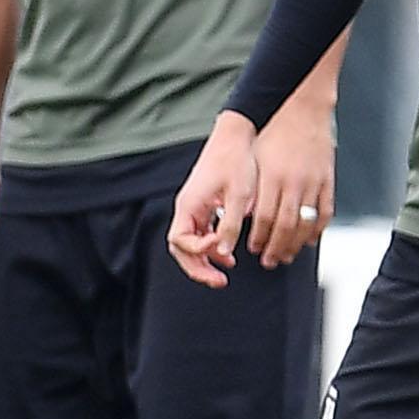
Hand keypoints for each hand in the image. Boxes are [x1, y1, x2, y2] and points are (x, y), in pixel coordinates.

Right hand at [167, 112, 259, 288]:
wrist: (236, 137)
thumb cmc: (236, 160)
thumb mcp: (238, 196)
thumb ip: (229, 225)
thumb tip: (223, 251)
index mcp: (189, 204)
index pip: (180, 241)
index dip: (199, 252)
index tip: (223, 251)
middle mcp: (187, 208)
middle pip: (180, 248)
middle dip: (197, 268)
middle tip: (218, 281)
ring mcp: (193, 208)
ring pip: (189, 244)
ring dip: (204, 260)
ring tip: (224, 272)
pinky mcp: (203, 207)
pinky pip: (199, 234)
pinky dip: (210, 248)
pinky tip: (228, 255)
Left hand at [248, 98, 334, 268]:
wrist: (303, 107)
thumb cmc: (275, 129)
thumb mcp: (256, 155)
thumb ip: (252, 185)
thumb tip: (244, 214)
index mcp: (271, 175)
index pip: (263, 217)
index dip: (258, 237)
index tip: (253, 247)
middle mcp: (293, 181)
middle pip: (284, 226)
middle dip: (275, 248)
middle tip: (269, 260)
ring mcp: (313, 182)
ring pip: (305, 224)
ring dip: (295, 245)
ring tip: (286, 256)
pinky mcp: (328, 180)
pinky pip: (325, 212)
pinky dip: (317, 230)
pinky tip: (309, 240)